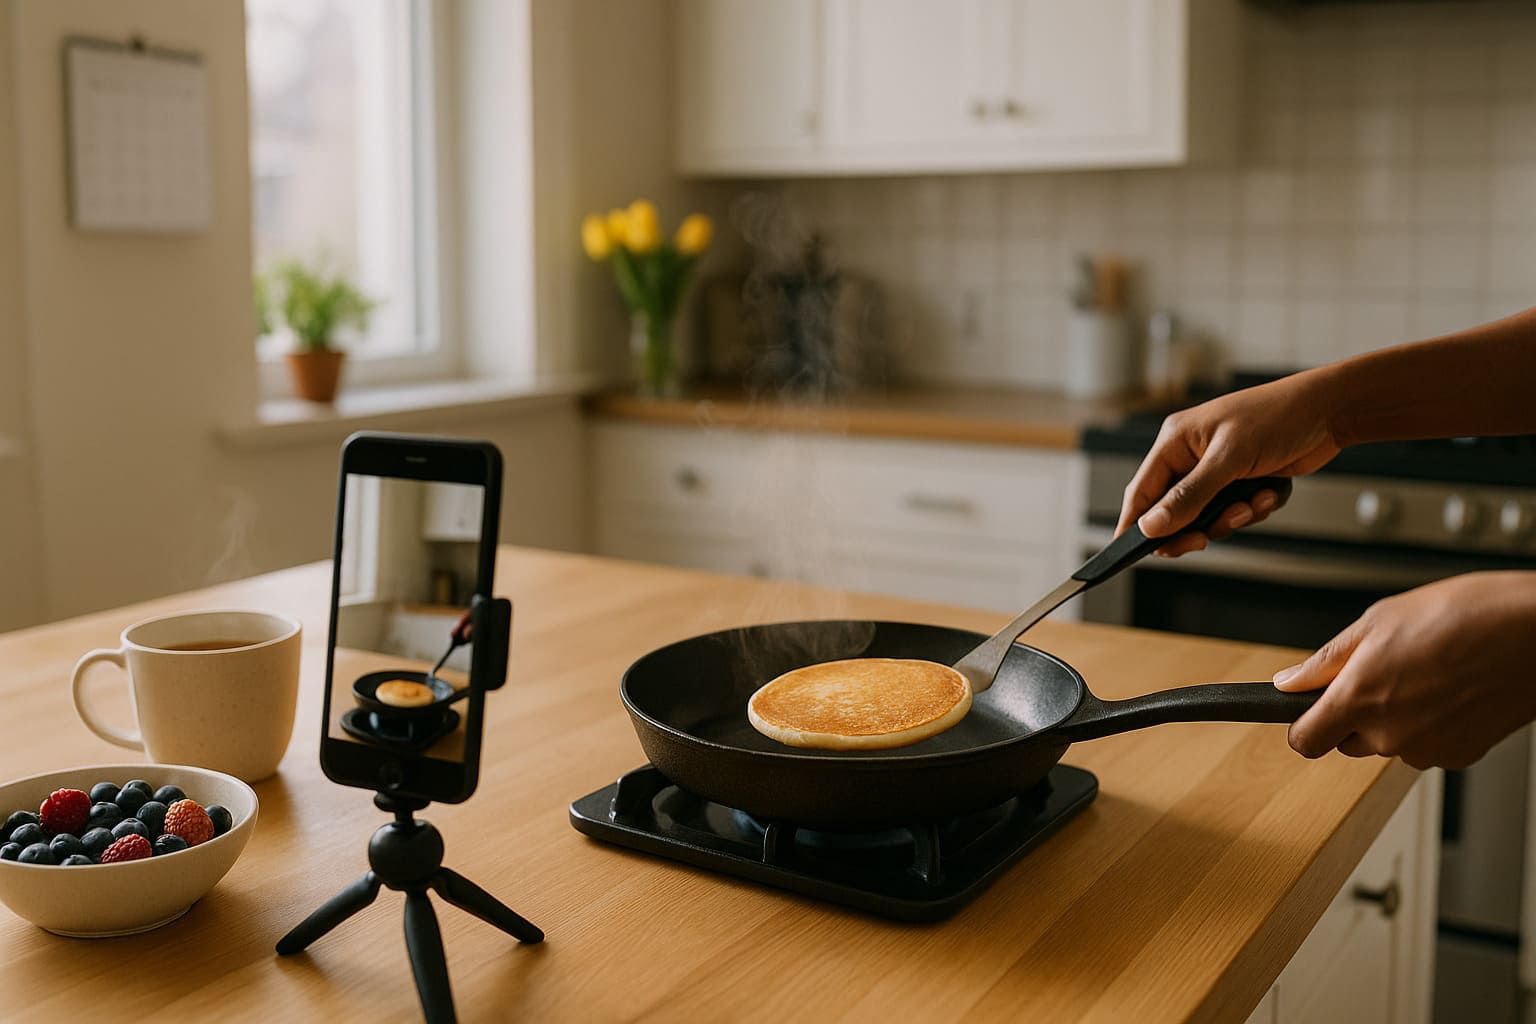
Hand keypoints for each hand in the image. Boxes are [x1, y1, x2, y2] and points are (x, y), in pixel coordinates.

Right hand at [1116, 373, 1342, 555]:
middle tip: (1205, 537)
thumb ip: (1189, 495)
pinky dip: (1255, 509)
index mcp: (1176, 441)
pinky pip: (1237, 513)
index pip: (1142, 490)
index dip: (1134, 523)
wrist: (1332, 411)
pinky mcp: (1243, 481)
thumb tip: (1150, 526)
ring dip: (1232, 518)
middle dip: (1195, 525)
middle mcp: (1192, 456)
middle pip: (1173, 510)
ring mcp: (1218, 470)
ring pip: (1207, 516)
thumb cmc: (1278, 417)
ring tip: (1254, 502)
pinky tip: (1270, 492)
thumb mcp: (1230, 458)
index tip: (1128, 552)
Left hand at [1277, 572, 1535, 768]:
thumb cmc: (1465, 616)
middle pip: (1348, 742)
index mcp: (1359, 700)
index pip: (1305, 741)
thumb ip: (1326, 662)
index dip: (1302, 724)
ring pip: (1390, 742)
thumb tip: (1290, 682)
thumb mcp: (1378, 621)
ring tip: (1425, 673)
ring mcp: (1427, 750)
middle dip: (1355, 713)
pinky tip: (1450, 690)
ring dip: (1396, 718)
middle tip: (1384, 671)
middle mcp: (1390, 735)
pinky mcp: (1461, 756)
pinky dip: (1430, 725)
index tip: (1307, 709)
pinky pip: (1427, 746)